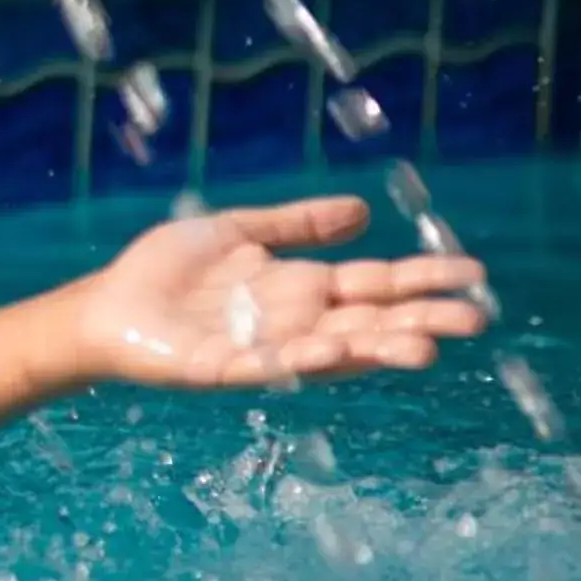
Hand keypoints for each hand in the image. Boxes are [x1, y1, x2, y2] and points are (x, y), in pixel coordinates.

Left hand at [69, 195, 488, 388]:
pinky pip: (272, 365)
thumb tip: (362, 212)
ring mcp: (264, 349)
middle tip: (475, 319)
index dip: (421, 279)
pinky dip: (303, 358)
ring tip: (424, 349)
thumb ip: (295, 225)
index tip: (473, 273)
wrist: (106, 304)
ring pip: (332, 352)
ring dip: (376, 350)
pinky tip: (334, 346)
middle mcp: (293, 321)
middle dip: (419, 321)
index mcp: (300, 287)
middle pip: (368, 321)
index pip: (374, 284)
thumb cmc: (166, 270)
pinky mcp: (225, 368)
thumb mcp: (236, 233)